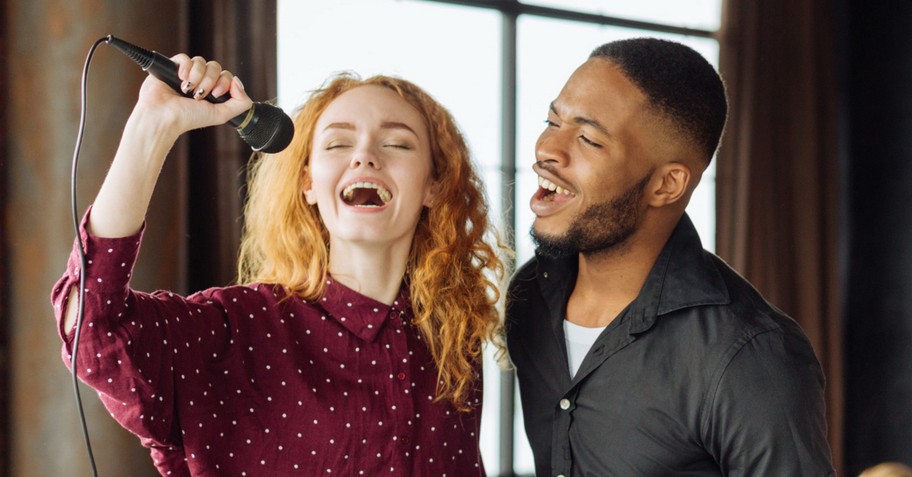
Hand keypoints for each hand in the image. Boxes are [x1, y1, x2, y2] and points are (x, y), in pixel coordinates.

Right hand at [132, 53, 253, 140]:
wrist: (164, 116)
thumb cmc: (189, 118)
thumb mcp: (221, 114)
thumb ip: (240, 103)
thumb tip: (238, 82)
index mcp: (212, 91)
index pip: (226, 76)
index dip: (224, 82)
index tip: (216, 94)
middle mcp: (200, 81)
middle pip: (215, 67)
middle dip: (210, 80)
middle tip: (200, 94)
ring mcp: (186, 74)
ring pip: (200, 61)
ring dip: (197, 76)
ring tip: (187, 90)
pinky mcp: (172, 67)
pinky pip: (184, 57)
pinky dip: (185, 67)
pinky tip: (181, 78)